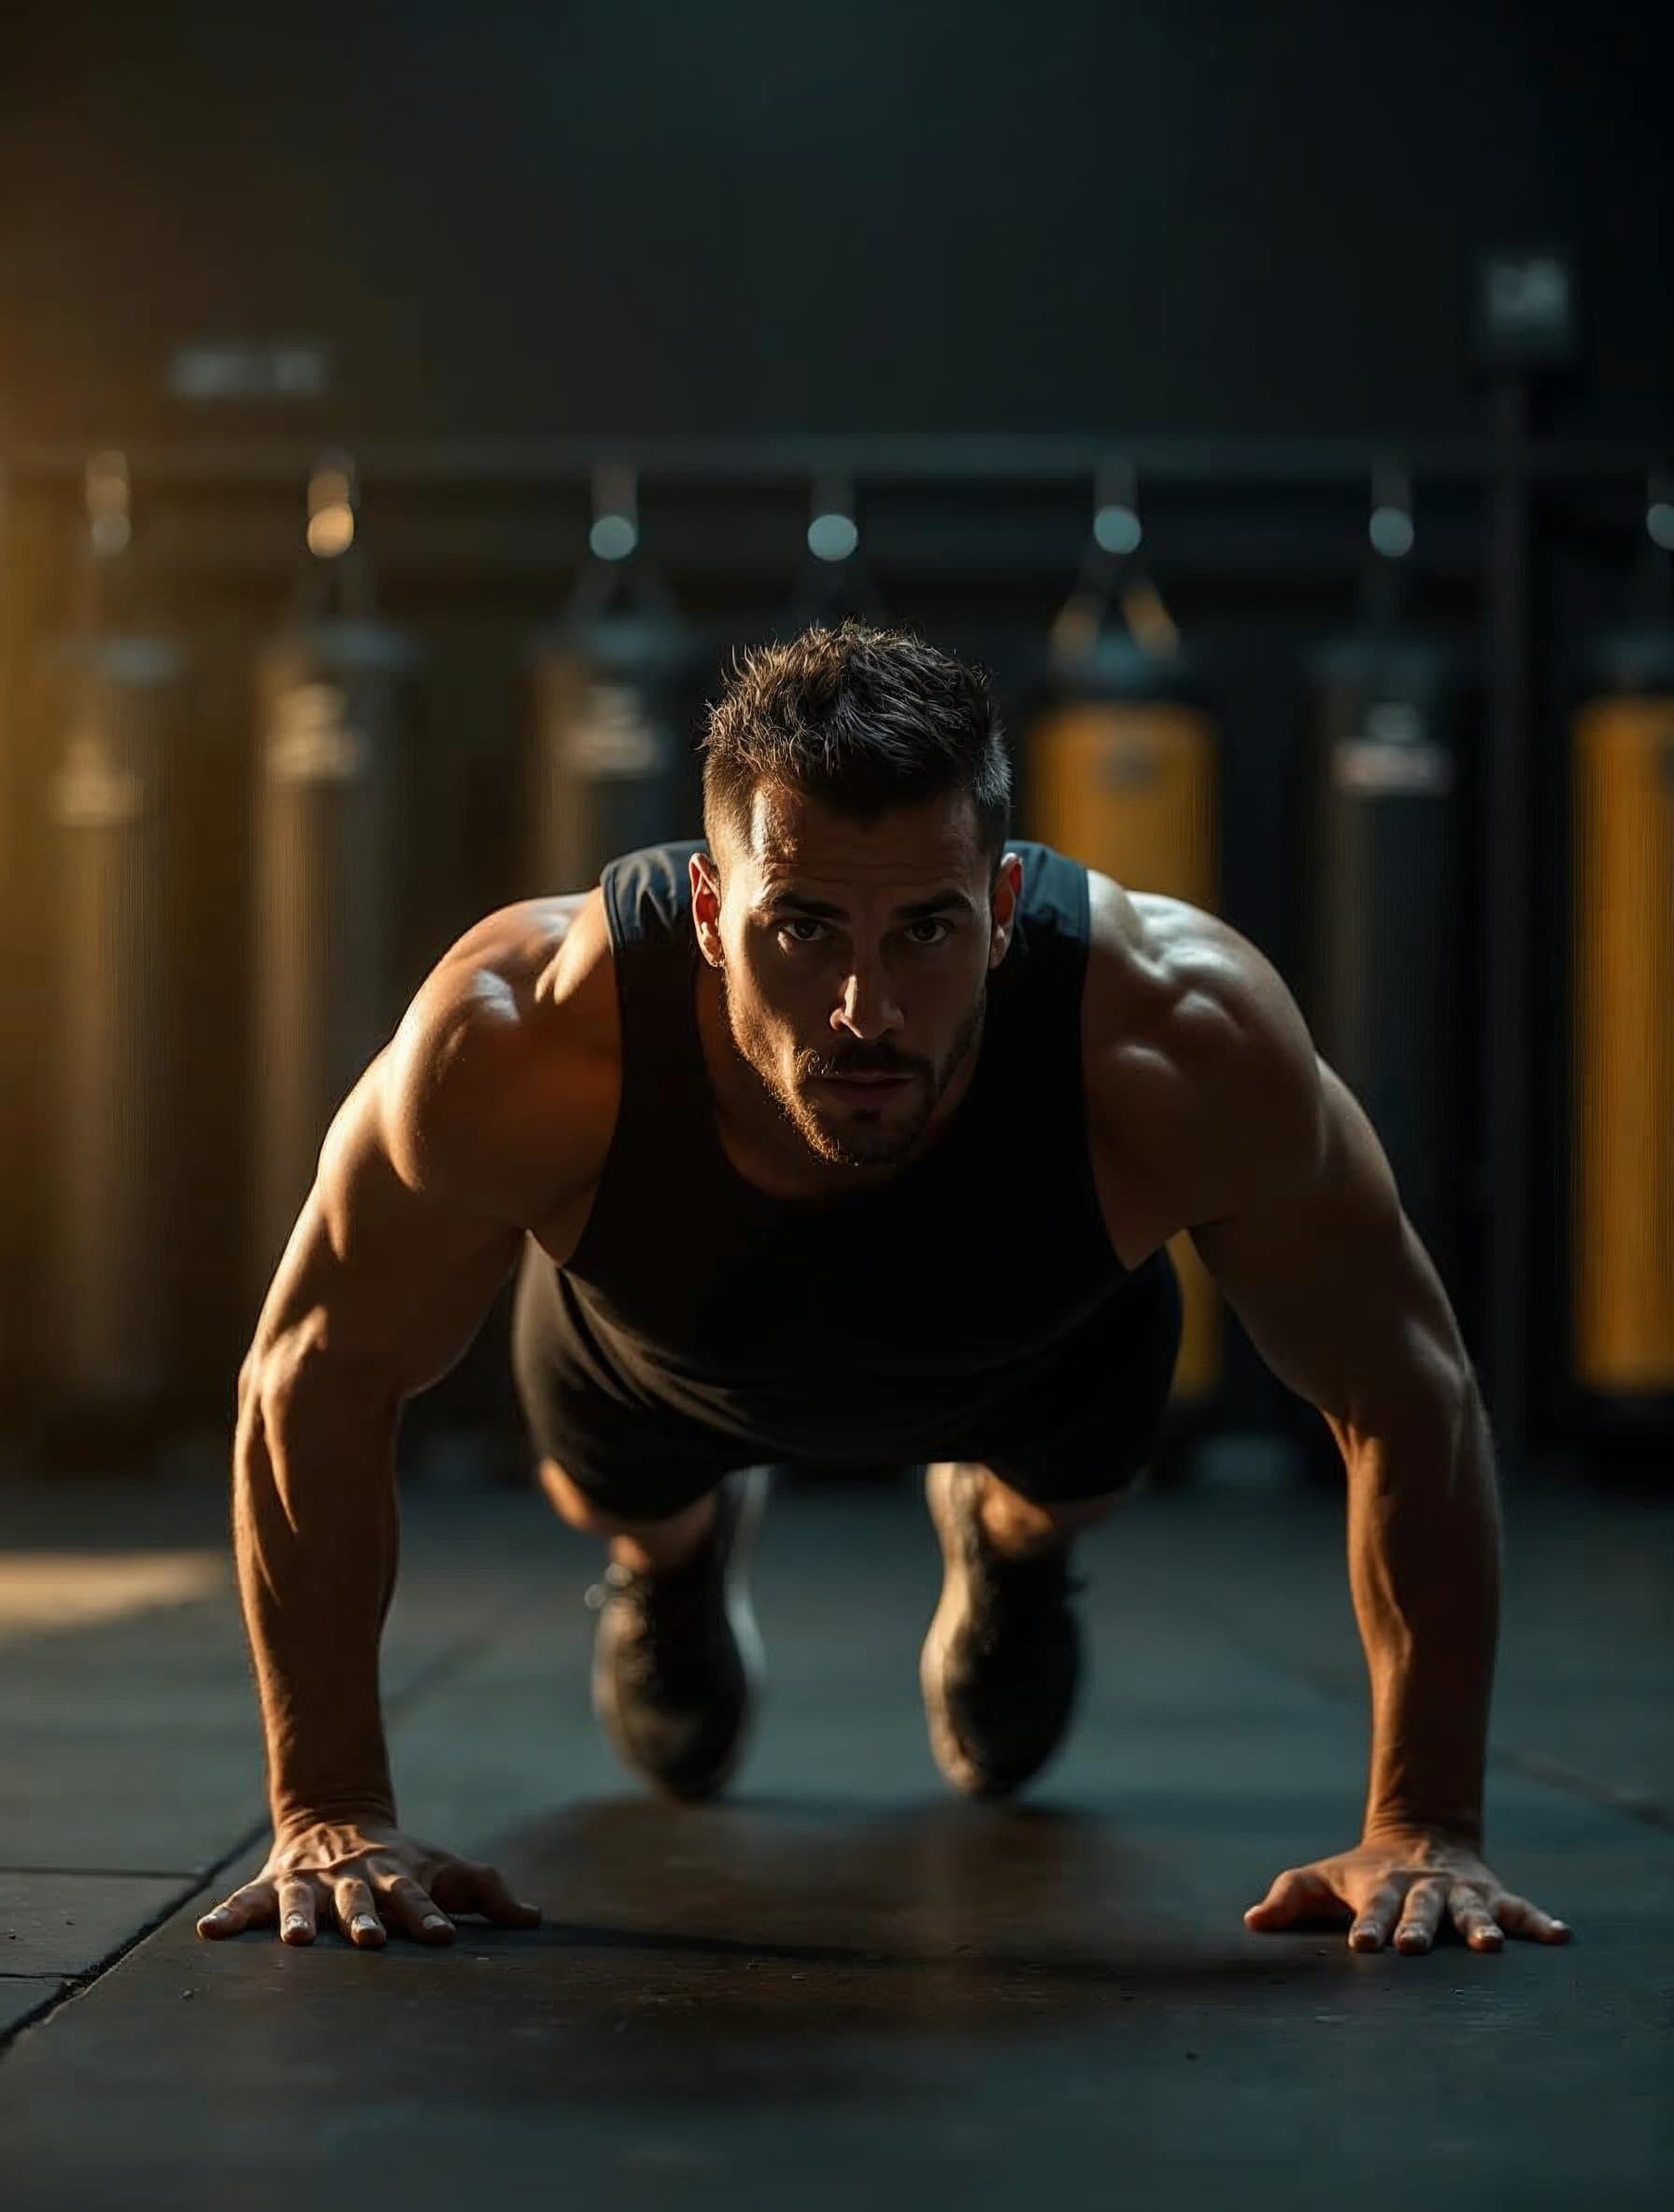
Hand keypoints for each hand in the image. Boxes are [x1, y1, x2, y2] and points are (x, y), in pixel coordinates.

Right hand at [195, 1818, 541, 1949]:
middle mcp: (350, 1881)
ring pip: (301, 1902)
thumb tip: (534, 1918)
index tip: (442, 1936)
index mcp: (394, 1877)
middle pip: (359, 1901)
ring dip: (298, 1920)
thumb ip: (484, 1892)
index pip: (416, 1897)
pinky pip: (245, 1903)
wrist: (336, 1814)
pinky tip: (208, 1932)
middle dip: (364, 1922)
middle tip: (369, 1942)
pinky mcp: (272, 1888)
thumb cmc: (400, 1860)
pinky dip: (227, 1916)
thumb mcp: (444, 1869)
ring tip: (296, 1942)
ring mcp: (309, 1883)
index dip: (429, 1915)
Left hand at [1242, 1829, 1572, 1953]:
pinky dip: (1539, 1922)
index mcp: (1378, 1887)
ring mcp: (1459, 1892)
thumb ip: (1290, 1898)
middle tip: (1415, 1947)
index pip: (1370, 1907)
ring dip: (1479, 1927)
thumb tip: (1251, 1923)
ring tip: (1491, 1947)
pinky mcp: (1492, 1895)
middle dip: (1417, 1928)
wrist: (1419, 1833)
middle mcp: (1421, 1889)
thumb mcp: (1323, 1879)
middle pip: (1419, 1909)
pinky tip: (1560, 1937)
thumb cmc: (1361, 1872)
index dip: (1367, 1925)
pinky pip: (1518, 1908)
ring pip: (1471, 1910)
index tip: (1363, 1945)